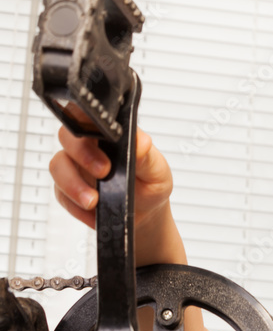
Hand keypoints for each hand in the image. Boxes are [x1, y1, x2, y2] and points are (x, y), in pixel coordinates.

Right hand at [50, 126, 181, 266]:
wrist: (146, 213)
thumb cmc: (150, 184)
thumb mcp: (156, 170)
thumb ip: (147, 156)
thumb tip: (142, 142)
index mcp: (108, 135)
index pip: (89, 117)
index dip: (88, 123)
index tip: (105, 144)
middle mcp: (88, 147)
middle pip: (67, 137)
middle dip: (82, 154)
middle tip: (104, 172)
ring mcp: (75, 167)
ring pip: (58, 166)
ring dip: (73, 184)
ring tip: (93, 201)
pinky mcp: (67, 189)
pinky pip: (60, 194)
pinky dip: (75, 206)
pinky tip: (92, 213)